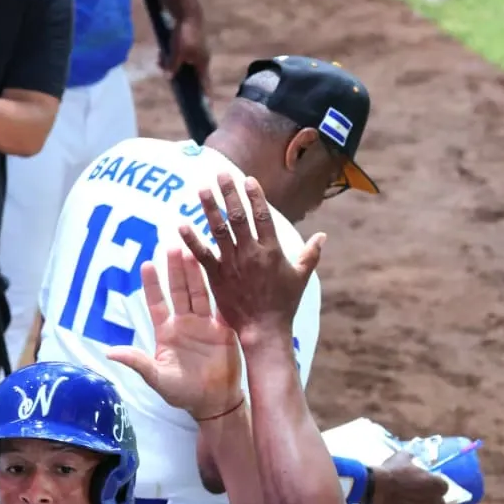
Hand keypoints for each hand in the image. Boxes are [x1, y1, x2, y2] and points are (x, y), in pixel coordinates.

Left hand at [107, 247, 241, 420]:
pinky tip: (221, 271)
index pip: (157, 303)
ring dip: (196, 274)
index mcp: (167, 332)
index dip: (152, 285)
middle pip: (179, 291)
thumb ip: (137, 362)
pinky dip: (222, 290)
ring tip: (193, 251)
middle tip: (172, 245)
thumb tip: (110, 353)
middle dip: (175, 270)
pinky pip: (222, 307)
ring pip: (200, 293)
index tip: (146, 265)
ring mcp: (206, 325)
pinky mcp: (225, 330)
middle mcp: (186, 323)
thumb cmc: (182, 393)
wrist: (214, 404)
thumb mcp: (157, 378)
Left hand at [163, 14, 210, 94]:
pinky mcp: (189, 43)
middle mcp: (201, 59)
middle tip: (169, 75)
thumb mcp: (177, 52)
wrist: (186, 11)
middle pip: (189, 75)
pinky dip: (170, 55)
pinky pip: (178, 55)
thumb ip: (172, 66)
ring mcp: (195, 51)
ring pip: (181, 64)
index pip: (206, 85)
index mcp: (202, 63)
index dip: (206, 97)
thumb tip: (168, 77)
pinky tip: (161, 52)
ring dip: (170, 64)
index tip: (209, 108)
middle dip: (177, 76)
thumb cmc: (185, 34)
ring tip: (160, 60)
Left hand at [178, 173, 324, 345]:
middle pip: (238, 216)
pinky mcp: (216, 277)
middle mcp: (251, 253)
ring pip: (219, 230)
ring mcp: (232, 264)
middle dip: (229, 193)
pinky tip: (181, 224)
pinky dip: (191, 240)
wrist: (264, 330)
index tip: (247, 179)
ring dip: (209, 208)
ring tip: (201, 189)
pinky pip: (201, 255)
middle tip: (220, 173)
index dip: (255, 196)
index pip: (263, 216)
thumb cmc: (284, 305)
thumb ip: (311, 254)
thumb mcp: (301, 278)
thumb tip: (323, 236)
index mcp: (272, 251)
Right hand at [370, 451, 448, 503]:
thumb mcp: (403, 458)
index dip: (433, 485)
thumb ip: (413, 459)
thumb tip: (412, 458)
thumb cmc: (392, 471)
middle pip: (439, 502)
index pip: (443, 487)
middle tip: (418, 494)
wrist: (376, 488)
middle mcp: (435, 501)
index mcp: (438, 484)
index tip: (424, 484)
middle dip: (431, 499)